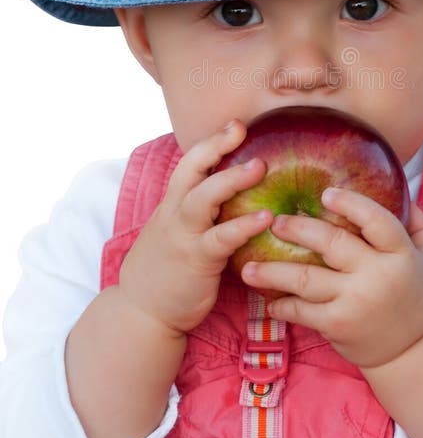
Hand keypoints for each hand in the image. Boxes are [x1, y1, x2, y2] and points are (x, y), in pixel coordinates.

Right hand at [118, 120, 272, 336]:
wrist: (142, 312)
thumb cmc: (168, 271)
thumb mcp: (178, 233)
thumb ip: (200, 213)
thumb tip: (233, 196)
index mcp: (173, 205)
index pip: (189, 164)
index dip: (211, 143)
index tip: (235, 125)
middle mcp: (175, 213)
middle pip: (191, 170)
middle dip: (215, 146)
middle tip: (241, 129)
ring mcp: (184, 235)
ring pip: (203, 198)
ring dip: (231, 180)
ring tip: (260, 166)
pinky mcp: (196, 260)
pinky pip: (221, 238)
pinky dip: (243, 226)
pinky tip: (266, 218)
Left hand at [241, 190, 422, 368]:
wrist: (414, 353)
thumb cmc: (419, 297)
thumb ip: (420, 223)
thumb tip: (402, 190)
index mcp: (401, 253)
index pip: (376, 220)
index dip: (351, 203)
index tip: (326, 192)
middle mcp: (377, 275)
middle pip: (331, 243)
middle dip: (298, 229)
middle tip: (276, 221)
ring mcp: (354, 301)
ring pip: (305, 278)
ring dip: (272, 271)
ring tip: (248, 266)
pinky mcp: (337, 325)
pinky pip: (301, 310)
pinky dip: (282, 305)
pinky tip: (269, 300)